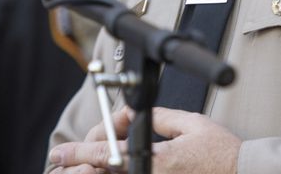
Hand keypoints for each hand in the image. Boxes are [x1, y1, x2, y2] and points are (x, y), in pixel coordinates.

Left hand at [48, 107, 241, 173]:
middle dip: (88, 164)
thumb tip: (134, 113)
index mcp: (155, 160)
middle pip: (105, 173)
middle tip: (77, 157)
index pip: (106, 156)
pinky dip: (123, 171)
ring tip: (103, 161)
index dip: (78, 154)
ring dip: (105, 169)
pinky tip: (125, 164)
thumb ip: (159, 117)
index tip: (59, 154)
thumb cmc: (222, 152)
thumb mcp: (191, 123)